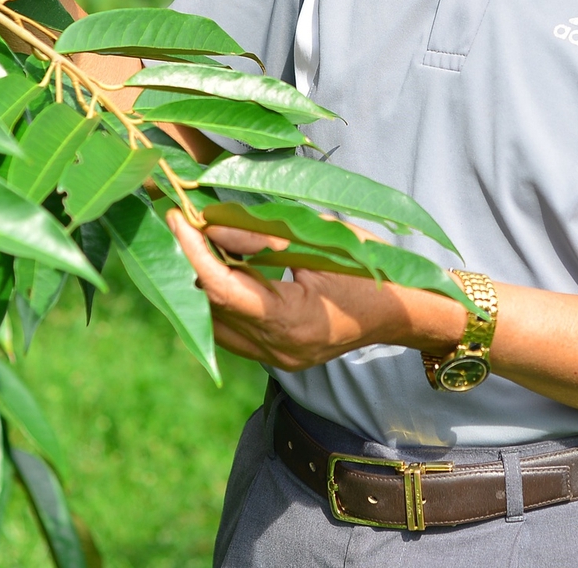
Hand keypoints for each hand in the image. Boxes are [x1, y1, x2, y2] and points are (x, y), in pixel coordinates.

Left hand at [166, 210, 464, 371]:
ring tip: (211, 242)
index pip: (223, 287)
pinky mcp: (276, 360)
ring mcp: (276, 361)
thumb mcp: (318, 238)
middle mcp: (278, 350)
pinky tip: (232, 270)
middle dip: (197, 261)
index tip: (177, 217)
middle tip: (191, 222)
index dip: (193, 250)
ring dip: (208, 282)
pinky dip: (225, 300)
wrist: (401, 312)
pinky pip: (232, 332)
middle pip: (212, 306)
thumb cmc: (368, 267)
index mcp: (292, 319)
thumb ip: (262, 234)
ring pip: (216, 322)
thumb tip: (210, 225)